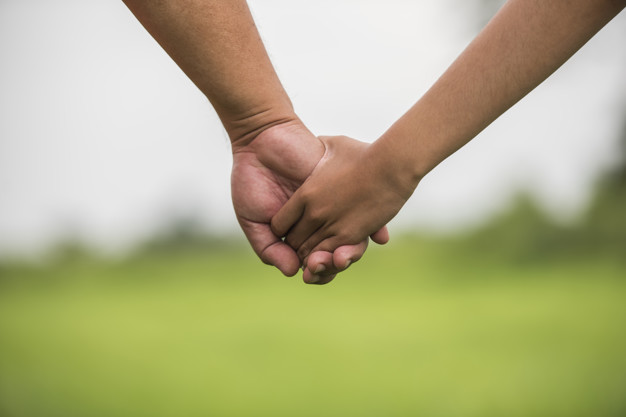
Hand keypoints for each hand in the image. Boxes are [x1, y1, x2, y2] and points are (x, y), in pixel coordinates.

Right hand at [231, 122, 388, 283]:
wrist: (261, 142)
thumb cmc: (252, 181)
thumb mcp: (253, 221)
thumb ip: (269, 249)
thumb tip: (293, 272)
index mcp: (297, 234)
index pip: (314, 260)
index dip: (318, 271)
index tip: (312, 274)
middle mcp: (319, 223)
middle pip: (336, 252)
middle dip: (335, 264)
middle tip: (328, 263)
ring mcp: (334, 207)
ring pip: (352, 237)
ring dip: (353, 250)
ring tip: (343, 256)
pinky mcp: (346, 191)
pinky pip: (365, 212)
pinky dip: (373, 227)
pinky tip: (376, 236)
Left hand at [271, 135, 413, 260]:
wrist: (391, 165)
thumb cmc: (365, 153)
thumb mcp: (334, 146)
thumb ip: (320, 147)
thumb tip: (317, 142)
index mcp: (305, 193)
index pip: (279, 223)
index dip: (284, 229)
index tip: (292, 229)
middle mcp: (314, 213)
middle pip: (292, 241)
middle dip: (296, 246)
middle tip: (304, 244)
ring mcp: (331, 226)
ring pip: (308, 254)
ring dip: (311, 256)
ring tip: (317, 253)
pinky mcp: (349, 236)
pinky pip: (329, 256)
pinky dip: (327, 258)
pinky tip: (332, 254)